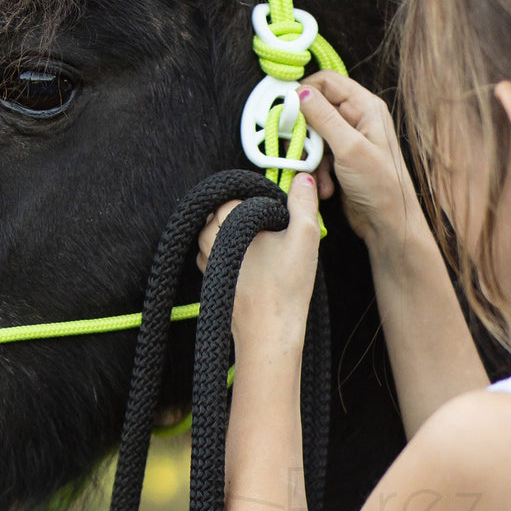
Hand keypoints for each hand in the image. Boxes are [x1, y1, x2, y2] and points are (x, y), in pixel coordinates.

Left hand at [198, 173, 320, 361]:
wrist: (269, 333)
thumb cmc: (285, 286)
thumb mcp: (304, 237)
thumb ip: (303, 203)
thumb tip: (302, 178)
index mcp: (228, 223)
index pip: (231, 197)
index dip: (253, 201)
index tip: (272, 214)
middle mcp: (209, 241)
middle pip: (219, 214)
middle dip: (240, 216)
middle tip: (269, 230)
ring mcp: (207, 262)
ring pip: (213, 235)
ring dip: (232, 234)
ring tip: (261, 246)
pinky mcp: (210, 280)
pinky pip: (213, 255)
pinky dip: (228, 253)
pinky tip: (252, 264)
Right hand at [299, 70, 425, 252]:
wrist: (388, 223)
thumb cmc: (380, 185)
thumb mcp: (348, 147)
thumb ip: (323, 117)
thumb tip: (300, 93)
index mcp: (364, 106)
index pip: (326, 82)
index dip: (304, 92)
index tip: (288, 112)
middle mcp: (356, 117)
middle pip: (314, 108)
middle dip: (304, 130)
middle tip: (298, 147)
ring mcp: (347, 138)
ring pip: (311, 133)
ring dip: (308, 155)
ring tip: (316, 173)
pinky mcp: (339, 157)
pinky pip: (315, 153)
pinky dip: (314, 169)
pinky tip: (324, 186)